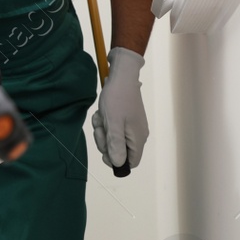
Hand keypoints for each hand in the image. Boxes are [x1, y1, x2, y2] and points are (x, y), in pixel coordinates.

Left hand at [92, 47, 147, 170]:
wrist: (121, 76)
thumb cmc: (118, 98)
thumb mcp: (114, 123)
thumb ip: (116, 145)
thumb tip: (117, 164)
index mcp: (138, 139)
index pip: (132, 163)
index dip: (117, 162)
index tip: (105, 151)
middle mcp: (137, 135)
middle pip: (119, 152)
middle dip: (106, 142)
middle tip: (101, 128)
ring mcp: (131, 127)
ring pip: (113, 140)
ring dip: (103, 130)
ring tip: (101, 117)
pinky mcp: (125, 120)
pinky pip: (112, 129)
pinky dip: (105, 123)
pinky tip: (102, 114)